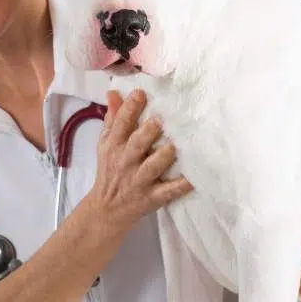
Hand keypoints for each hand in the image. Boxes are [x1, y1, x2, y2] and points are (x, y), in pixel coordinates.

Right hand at [87, 89, 192, 231]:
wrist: (107, 209)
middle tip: (161, 120)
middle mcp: (126, 161)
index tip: (141, 93)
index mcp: (114, 145)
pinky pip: (169, 191)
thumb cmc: (111, 170)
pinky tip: (194, 178)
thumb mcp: (106, 144)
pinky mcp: (152, 197)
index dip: (130, 108)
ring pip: (153, 166)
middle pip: (136, 144)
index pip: (121, 124)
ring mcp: (139, 180)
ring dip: (164, 156)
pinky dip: (182, 185)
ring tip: (174, 145)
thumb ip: (113, 118)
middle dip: (148, 131)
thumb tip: (114, 91)